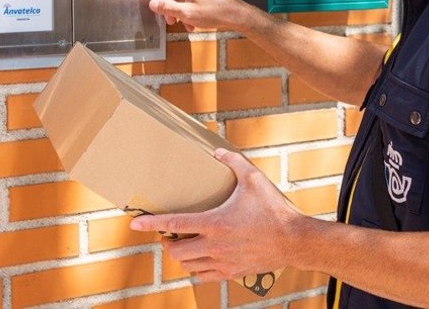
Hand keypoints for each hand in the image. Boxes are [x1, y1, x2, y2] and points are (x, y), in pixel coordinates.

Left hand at [129, 149, 302, 282]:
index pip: (175, 224)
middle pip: (176, 251)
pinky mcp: (232, 272)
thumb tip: (216, 152)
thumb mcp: (254, 179)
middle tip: (168, 234)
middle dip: (167, 243)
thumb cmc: (274, 209)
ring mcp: (223, 262)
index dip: (152, 223)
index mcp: (215, 223)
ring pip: (188, 266)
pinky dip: (196, 269)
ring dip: (181, 256)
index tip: (135, 222)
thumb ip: (233, 162)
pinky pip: (204, 276)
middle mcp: (214, 246)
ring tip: (184, 245)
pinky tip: (200, 259)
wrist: (293, 240)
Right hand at [135, 0, 243, 31]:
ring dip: (182, 9)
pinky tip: (195, 20)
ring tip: (188, 23)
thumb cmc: (217, 12)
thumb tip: (155, 3)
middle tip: (173, 20)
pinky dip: (191, 7)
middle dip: (172, 5)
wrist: (237, 15)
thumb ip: (168, 8)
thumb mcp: (188, 13)